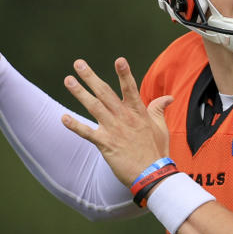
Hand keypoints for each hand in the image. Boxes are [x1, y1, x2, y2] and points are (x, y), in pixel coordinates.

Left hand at [61, 57, 173, 185]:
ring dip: (79, 93)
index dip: (125, 74)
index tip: (119, 60)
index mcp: (138, 112)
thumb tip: (168, 97)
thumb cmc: (156, 150)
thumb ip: (159, 109)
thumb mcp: (161, 127)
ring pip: (94, 107)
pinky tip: (63, 118)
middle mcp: (124, 117)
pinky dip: (75, 126)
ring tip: (68, 80)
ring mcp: (113, 130)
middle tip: (78, 63)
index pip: (130, 88)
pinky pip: (87, 132)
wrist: (151, 173)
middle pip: (105, 93)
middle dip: (91, 77)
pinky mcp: (105, 144)